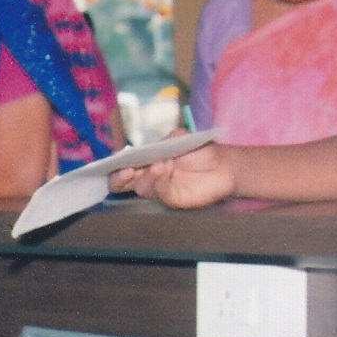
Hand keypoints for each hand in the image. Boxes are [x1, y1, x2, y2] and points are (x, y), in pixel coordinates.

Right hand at [109, 142, 235, 207]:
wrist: (223, 165)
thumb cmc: (198, 150)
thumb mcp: (178, 137)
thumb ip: (160, 141)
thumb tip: (145, 150)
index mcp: (143, 163)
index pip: (120, 167)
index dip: (112, 167)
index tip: (114, 162)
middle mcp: (146, 178)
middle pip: (120, 185)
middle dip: (118, 179)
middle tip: (127, 171)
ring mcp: (157, 190)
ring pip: (140, 188)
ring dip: (148, 175)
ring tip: (161, 163)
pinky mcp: (171, 199)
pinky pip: (159, 193)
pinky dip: (161, 181)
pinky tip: (168, 168)